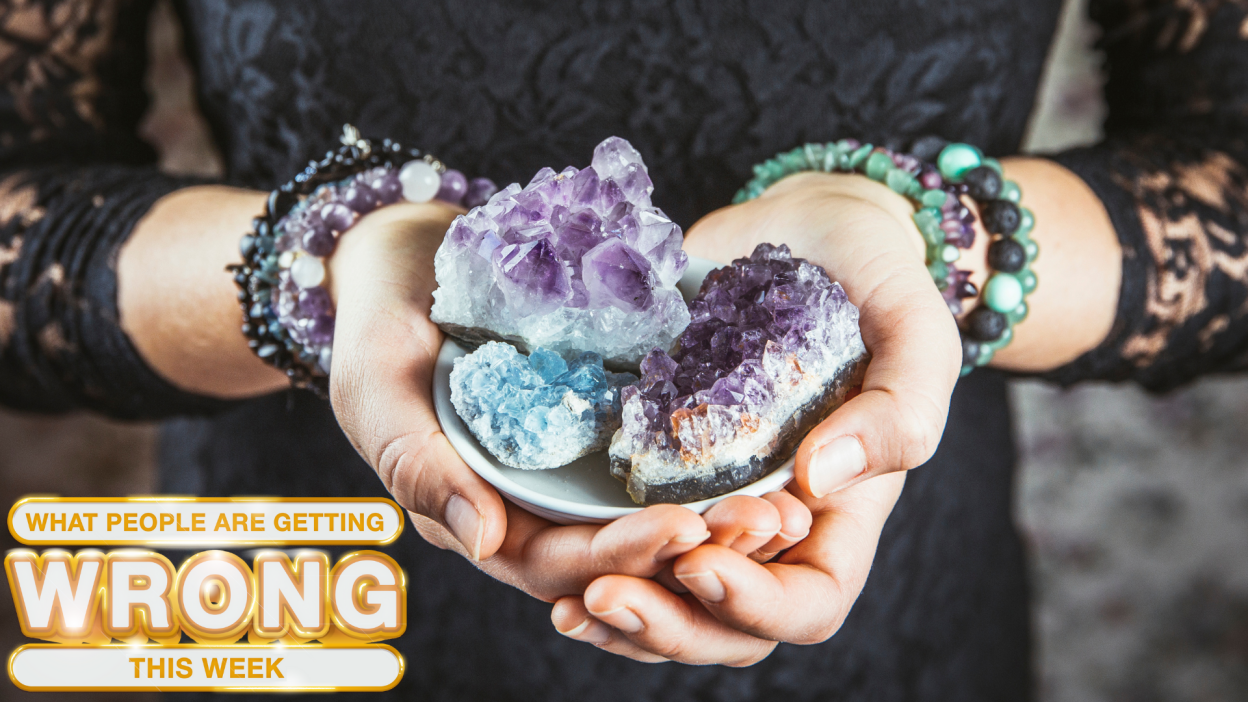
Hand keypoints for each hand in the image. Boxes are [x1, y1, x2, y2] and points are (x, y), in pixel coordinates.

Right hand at [325, 202, 812, 601]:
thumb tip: (482, 542)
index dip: (621, 557)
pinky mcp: (599, 421)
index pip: (557, 564)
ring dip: (714, 514)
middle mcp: (532, 507)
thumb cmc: (374, 326)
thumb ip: (416, 463)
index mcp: (478, 519)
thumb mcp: (377, 389)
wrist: (408, 258)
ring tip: (781, 502)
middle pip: (620, 550)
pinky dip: (706, 457)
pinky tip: (764, 441)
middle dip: (692, 545)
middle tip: (763, 523)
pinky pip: (656, 451)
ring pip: (648, 510)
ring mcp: (569, 467)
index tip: (685, 531)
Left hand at [548, 171, 959, 662]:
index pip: (806, 602)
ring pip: (663, 593)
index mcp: (837, 516)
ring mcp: (705, 495)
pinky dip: (581, 550)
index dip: (754, 604)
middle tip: (602, 594)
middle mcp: (766, 523)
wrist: (807, 227)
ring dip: (615, 609)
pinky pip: (617, 529)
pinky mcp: (652, 458)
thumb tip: (817, 479)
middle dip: (664, 622)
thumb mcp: (916, 336)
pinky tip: (525, 544)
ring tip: (563, 598)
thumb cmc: (878, 282)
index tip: (698, 562)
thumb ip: (897, 413)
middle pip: (723, 623)